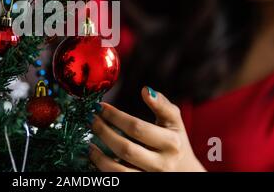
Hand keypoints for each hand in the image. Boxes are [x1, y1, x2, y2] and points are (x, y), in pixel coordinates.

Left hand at [88, 87, 206, 171]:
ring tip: (88, 142)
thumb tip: (146, 90)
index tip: (100, 107)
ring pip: (118, 171)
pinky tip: (94, 156)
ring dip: (99, 156)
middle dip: (104, 132)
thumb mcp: (174, 122)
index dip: (115, 116)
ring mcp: (150, 178)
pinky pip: (117, 179)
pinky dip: (102, 168)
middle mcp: (162, 164)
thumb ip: (162, 105)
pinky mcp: (139, 186)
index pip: (137, 128)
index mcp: (171, 143)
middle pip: (126, 149)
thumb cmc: (174, 141)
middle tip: (91, 119)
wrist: (185, 173)